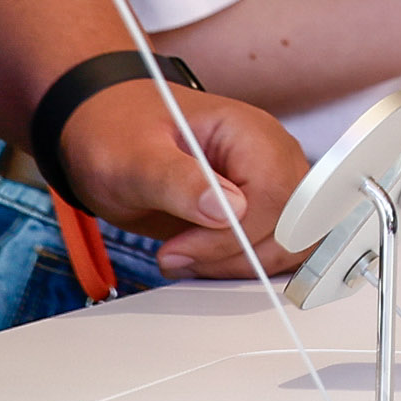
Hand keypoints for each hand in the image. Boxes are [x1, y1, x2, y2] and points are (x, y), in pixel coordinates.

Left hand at [46, 72, 316, 279]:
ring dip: (237, 266)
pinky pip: (271, 252)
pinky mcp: (260, 214)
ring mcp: (270, 187)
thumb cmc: (119, 134)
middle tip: (178, 256)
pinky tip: (196, 259)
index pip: (273, 195)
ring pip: (289, 246)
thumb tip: (229, 211)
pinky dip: (237, 267)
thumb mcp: (134, 157)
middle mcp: (272, 158)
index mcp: (251, 133)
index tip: (180, 248)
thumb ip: (178, 181)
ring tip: (183, 257)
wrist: (109, 137)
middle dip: (235, 256)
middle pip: (291, 227)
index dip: (233, 234)